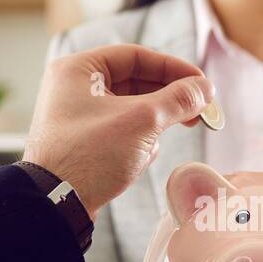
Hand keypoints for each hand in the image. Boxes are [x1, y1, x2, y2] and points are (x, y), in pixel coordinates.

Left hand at [24, 44, 212, 217]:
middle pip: (136, 82)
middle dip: (168, 100)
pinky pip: (122, 132)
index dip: (174, 68)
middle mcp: (74, 89)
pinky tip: (141, 159)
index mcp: (78, 69)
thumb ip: (178, 100)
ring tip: (156, 142)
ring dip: (152, 125)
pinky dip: (138, 143)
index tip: (202, 84)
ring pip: (132, 110)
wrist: (56, 205)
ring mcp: (78, 117)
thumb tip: (206, 89)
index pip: (136, 56)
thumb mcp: (142, 121)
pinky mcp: (85, 143)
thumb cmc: (88, 156)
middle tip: (199, 112)